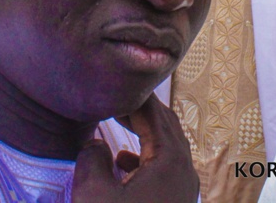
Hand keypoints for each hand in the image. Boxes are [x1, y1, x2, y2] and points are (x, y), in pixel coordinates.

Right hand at [73, 94, 198, 201]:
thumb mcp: (94, 195)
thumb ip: (92, 159)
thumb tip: (95, 144)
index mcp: (169, 159)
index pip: (152, 111)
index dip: (130, 95)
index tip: (109, 84)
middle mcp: (183, 168)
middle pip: (165, 123)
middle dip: (139, 108)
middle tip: (112, 98)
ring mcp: (183, 187)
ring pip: (166, 145)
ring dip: (143, 130)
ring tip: (117, 122)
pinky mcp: (176, 201)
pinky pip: (164, 167)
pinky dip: (145, 155)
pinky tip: (123, 162)